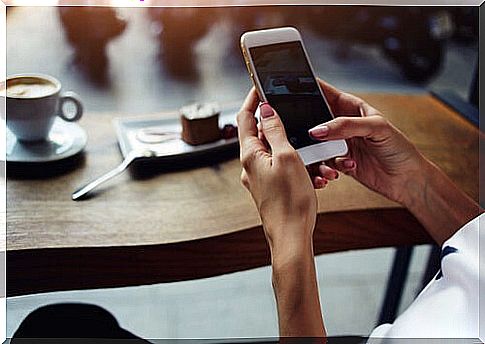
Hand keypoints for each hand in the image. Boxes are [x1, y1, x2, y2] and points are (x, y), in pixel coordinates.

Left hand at [237, 88, 316, 251]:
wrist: (291, 238)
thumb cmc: (290, 201)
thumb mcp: (287, 158)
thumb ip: (275, 131)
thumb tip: (265, 109)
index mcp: (250, 154)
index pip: (244, 118)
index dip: (252, 99)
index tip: (260, 86)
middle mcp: (249, 166)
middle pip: (259, 134)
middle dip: (279, 124)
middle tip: (294, 116)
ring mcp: (258, 178)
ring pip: (274, 152)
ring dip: (293, 148)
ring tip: (313, 156)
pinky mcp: (268, 188)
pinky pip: (280, 168)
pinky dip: (295, 164)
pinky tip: (312, 173)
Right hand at [309, 79, 426, 205]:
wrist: (406, 180)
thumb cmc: (399, 148)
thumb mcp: (375, 128)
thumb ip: (345, 126)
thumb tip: (318, 130)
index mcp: (351, 107)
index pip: (325, 92)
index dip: (308, 89)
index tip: (290, 91)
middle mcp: (343, 124)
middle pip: (314, 119)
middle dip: (306, 126)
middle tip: (304, 133)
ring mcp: (339, 143)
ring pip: (314, 143)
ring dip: (317, 152)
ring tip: (332, 159)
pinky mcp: (338, 162)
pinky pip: (321, 162)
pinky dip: (326, 167)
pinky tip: (343, 169)